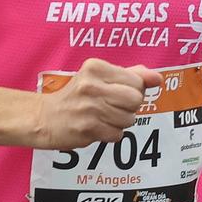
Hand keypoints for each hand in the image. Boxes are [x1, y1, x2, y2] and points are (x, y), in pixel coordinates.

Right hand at [33, 59, 161, 150]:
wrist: (45, 117)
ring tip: (102, 117)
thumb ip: (131, 75)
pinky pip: (117, 135)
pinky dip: (111, 134)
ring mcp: (89, 108)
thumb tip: (157, 78)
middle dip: (129, 107)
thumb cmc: (77, 96)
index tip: (115, 93)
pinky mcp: (87, 129)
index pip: (137, 82)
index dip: (132, 91)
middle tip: (111, 107)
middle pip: (136, 100)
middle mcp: (92, 85)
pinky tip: (96, 127)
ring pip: (129, 119)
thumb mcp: (99, 77)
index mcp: (96, 67)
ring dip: (119, 122)